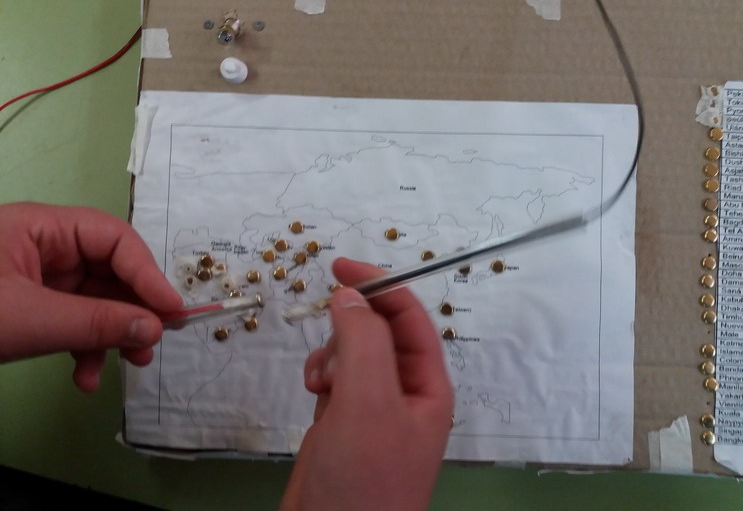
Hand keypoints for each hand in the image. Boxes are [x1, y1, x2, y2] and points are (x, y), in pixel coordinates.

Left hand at [0, 202, 183, 391]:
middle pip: (109, 271)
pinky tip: (84, 377)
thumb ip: (95, 322)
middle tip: (153, 343)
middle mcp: (45, 247)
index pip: (113, 239)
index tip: (172, 312)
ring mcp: (37, 278)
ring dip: (112, 335)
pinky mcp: (28, 306)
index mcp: (42, 227)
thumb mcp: (27, 320)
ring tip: (128, 365)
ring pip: (95, 300)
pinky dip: (84, 348)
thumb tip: (155, 327)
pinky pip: (71, 321)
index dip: (147, 273)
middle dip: (132, 310)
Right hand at [281, 258, 453, 510]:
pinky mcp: (343, 422)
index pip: (409, 318)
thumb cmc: (362, 476)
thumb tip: (349, 296)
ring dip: (330, 356)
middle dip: (349, 332)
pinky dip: (320, 375)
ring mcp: (372, 407)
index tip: (340, 266)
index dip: (380, 286)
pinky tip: (314, 394)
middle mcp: (403, 391)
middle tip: (331, 358)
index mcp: (427, 385)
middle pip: (377, 332)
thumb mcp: (367, 402)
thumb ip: (362, 342)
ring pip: (351, 352)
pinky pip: (333, 377)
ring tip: (321, 386)